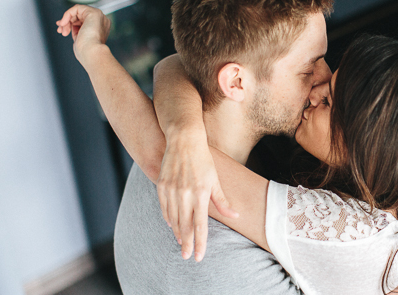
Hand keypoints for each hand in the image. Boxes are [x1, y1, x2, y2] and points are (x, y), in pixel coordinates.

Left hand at [56, 4, 110, 66]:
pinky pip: (77, 8)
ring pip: (78, 12)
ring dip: (67, 20)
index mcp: (100, 29)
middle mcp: (102, 22)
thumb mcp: (80, 39)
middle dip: (67, 22)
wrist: (91, 53)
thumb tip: (70, 26)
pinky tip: (64, 22)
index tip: (62, 30)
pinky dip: (68, 14)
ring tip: (62, 30)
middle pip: (80, 16)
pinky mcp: (94, 13)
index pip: (84, 22)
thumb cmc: (86, 51)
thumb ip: (78, 31)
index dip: (71, 24)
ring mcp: (99, 17)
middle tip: (60, 30)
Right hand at [157, 133, 237, 260]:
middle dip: (187, 243)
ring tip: (182, 243)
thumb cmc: (203, 160)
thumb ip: (222, 201)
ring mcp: (171, 190)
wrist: (184, 141)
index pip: (200, 225)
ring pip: (173, 219)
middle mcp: (185, 194)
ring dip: (177, 232)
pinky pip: (164, 208)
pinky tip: (172, 225)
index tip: (199, 256)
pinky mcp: (162, 185)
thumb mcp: (215, 180)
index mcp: (201, 194)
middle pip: (185, 226)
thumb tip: (235, 216)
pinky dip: (168, 218)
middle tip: (187, 256)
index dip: (200, 242)